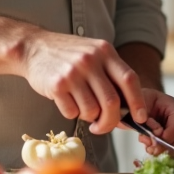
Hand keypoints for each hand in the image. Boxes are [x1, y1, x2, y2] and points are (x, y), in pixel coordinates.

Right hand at [19, 31, 147, 135]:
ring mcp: (73, 72)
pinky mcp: (56, 85)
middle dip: (110, 121)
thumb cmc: (68, 55)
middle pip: (112, 102)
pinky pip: (72, 112)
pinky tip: (67, 102)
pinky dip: (72, 114)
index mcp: (105, 51)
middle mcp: (91, 60)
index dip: (138, 102)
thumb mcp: (94, 53)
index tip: (139, 117)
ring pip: (92, 110)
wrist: (34, 47)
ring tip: (82, 108)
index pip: (129, 79)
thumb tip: (128, 107)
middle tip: (103, 126)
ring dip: (89, 117)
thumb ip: (110, 73)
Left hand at [127, 89, 173, 156]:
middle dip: (172, 145)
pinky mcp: (173, 137)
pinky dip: (164, 152)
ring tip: (151, 149)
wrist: (131, 107)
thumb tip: (155, 134)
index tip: (158, 140)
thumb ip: (143, 118)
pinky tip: (151, 148)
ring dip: (167, 150)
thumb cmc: (134, 102)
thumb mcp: (134, 105)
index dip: (172, 132)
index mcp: (169, 103)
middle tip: (155, 149)